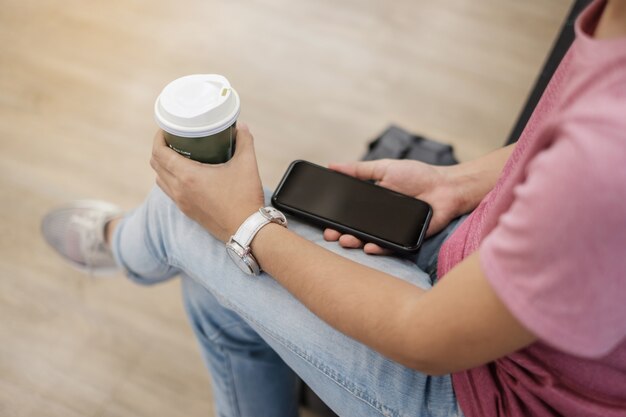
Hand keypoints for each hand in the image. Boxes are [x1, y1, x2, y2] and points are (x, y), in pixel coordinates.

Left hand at [150, 123, 264, 241]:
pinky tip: (186, 175)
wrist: (246, 229)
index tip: (166, 130)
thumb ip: (244, 141)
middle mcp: (179, 190)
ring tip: (178, 156)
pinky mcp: (187, 211)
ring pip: (160, 179)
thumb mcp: (247, 164)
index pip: (159, 153)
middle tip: (173, 140)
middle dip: (160, 149)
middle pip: (156, 165)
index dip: (158, 138)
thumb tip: (242, 127)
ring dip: (163, 166)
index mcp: (188, 176)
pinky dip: (170, 180)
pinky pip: (169, 192)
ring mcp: (181, 202)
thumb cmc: (245, 198)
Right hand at [324, 159, 461, 253]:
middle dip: (340, 234)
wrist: (446, 187)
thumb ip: (358, 170)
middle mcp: (378, 219)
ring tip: (346, 240)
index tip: (322, 221)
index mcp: (371, 203)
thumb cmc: (417, 175)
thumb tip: (332, 165)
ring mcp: (391, 230)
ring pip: (368, 240)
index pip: (348, 213)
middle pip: (354, 229)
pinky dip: (378, 248)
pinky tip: (369, 247)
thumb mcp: (384, 168)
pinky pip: (389, 246)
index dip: (334, 218)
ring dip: (355, 242)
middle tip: (330, 234)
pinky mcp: (405, 239)